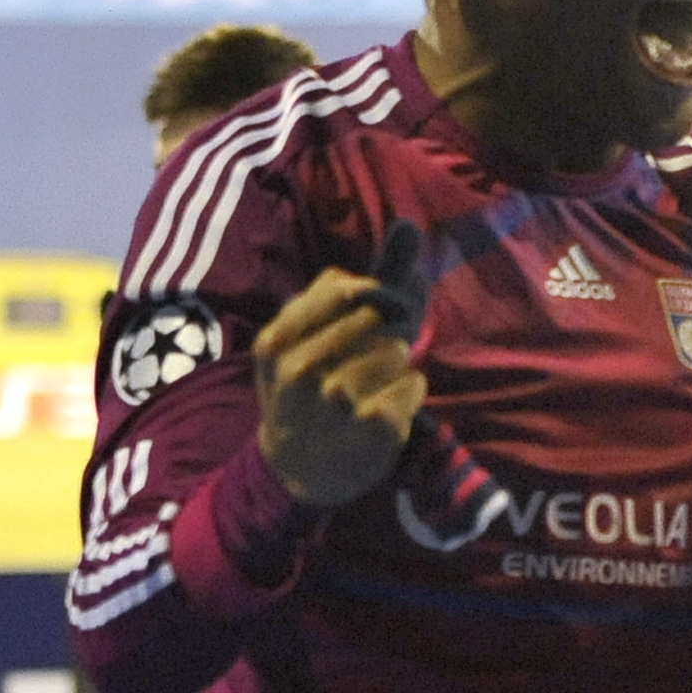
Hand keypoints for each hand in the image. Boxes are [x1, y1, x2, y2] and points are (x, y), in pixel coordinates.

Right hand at [251, 269, 425, 506]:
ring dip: (394, 366)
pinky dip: (408, 393)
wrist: (294, 469)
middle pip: (376, 317)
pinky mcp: (374, 427)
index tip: (364, 318)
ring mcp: (337, 399)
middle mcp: (301, 368)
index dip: (368, 299)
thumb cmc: (304, 387)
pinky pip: (415, 384)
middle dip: (380, 334)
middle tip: (361, 362)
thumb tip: (409, 223)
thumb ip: (359, 281)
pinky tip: (384, 409)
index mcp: (276, 340)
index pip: (345, 290)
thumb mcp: (303, 336)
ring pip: (398, 350)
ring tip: (369, 388)